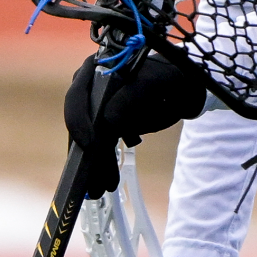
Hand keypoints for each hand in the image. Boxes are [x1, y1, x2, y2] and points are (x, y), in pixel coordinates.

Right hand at [66, 50, 209, 198]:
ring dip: (93, 165)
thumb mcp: (154, 83)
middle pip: (80, 122)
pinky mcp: (102, 124)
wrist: (179, 89)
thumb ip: (133, 94)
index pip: (78, 96)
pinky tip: (107, 180)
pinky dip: (102, 163)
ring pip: (87, 138)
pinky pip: (98, 145)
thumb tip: (109, 120)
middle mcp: (88, 86)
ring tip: (102, 188)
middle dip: (87, 153)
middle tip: (94, 180)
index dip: (80, 121)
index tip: (90, 146)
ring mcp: (93, 106)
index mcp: (95, 68)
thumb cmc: (166, 79)